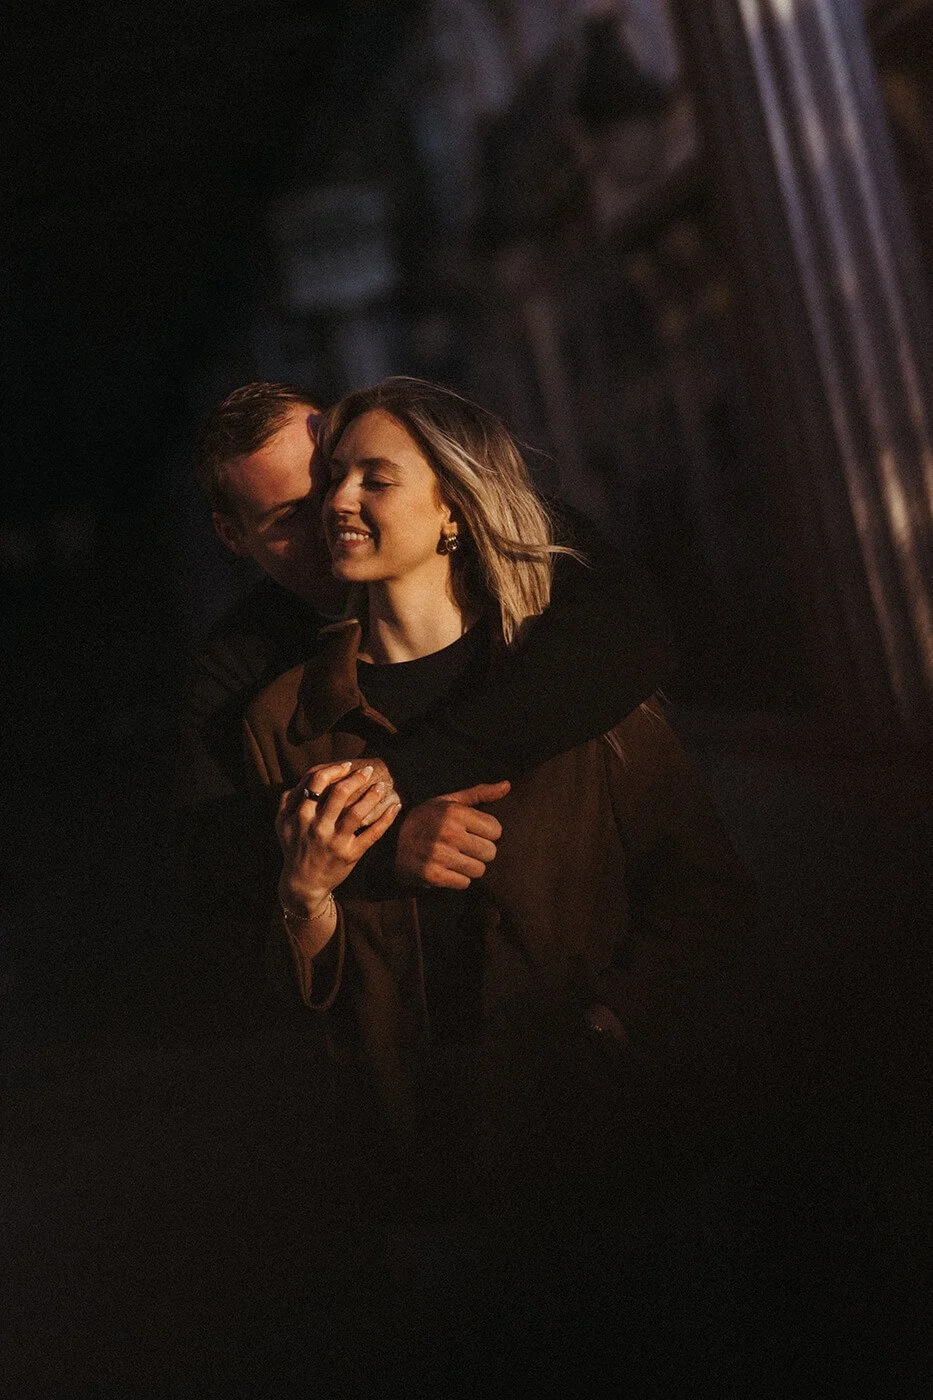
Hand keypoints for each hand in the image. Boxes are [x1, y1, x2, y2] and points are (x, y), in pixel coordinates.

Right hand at [276, 759, 400, 911]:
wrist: (303, 884)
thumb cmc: (294, 849)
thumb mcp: (282, 825)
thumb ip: (287, 801)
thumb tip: (300, 780)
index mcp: (301, 816)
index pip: (317, 783)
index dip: (333, 770)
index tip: (346, 765)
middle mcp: (318, 828)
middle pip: (339, 793)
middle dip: (356, 777)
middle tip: (368, 770)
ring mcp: (335, 842)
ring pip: (357, 812)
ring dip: (373, 795)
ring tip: (382, 785)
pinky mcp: (350, 855)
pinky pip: (372, 834)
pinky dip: (386, 819)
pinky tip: (395, 807)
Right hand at [394, 780, 510, 890]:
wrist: (392, 842)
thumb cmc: (428, 819)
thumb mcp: (450, 801)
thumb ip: (480, 793)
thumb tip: (508, 785)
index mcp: (454, 812)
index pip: (496, 830)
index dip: (488, 833)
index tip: (474, 832)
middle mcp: (447, 832)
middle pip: (490, 852)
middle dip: (481, 852)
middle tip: (466, 848)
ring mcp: (438, 854)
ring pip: (479, 870)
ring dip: (470, 867)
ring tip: (456, 859)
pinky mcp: (431, 875)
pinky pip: (464, 883)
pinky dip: (458, 879)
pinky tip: (447, 869)